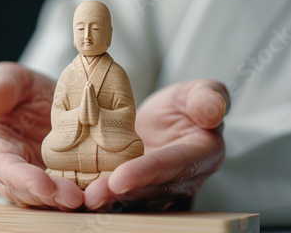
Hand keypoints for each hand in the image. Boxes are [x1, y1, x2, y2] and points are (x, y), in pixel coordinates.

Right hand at [0, 62, 82, 208]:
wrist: (50, 102)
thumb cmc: (25, 90)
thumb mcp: (14, 78)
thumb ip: (1, 86)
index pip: (2, 165)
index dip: (21, 178)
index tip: (42, 184)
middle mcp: (7, 171)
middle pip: (23, 190)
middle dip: (48, 196)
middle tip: (74, 198)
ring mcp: (32, 181)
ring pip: (44, 199)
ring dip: (64, 202)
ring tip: (87, 199)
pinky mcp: (55, 185)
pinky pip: (64, 195)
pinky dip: (80, 196)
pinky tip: (98, 195)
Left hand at [84, 79, 229, 210]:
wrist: (167, 122)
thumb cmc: (186, 106)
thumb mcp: (200, 92)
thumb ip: (207, 98)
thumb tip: (214, 110)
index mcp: (201, 154)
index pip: (173, 165)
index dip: (147, 172)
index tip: (120, 178)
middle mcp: (180, 178)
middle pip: (148, 188)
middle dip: (119, 192)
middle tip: (92, 195)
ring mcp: (156, 186)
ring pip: (130, 195)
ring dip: (106, 197)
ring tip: (82, 197)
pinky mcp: (134, 185)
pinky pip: (116, 190)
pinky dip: (97, 190)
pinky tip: (76, 192)